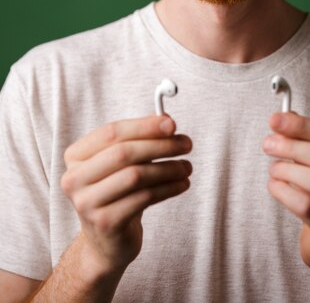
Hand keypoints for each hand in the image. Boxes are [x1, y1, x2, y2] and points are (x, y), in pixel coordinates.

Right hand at [61, 115, 191, 273]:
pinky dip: (168, 188)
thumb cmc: (117, 191)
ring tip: (187, 167)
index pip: (111, 132)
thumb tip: (166, 119)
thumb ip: (140, 137)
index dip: (144, 126)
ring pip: (135, 176)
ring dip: (167, 168)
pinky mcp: (105, 223)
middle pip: (123, 153)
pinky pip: (143, 198)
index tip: (172, 124)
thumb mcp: (124, 161)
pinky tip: (182, 184)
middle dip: (160, 145)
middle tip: (186, 144)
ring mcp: (86, 202)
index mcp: (75, 155)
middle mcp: (74, 178)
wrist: (106, 240)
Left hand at [262, 112, 309, 274]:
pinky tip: (273, 185)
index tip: (275, 119)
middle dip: (294, 146)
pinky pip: (308, 208)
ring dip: (289, 169)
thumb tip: (283, 117)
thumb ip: (304, 139)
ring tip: (273, 168)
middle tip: (268, 144)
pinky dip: (285, 192)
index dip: (304, 126)